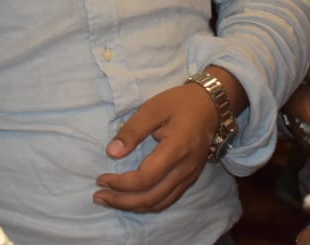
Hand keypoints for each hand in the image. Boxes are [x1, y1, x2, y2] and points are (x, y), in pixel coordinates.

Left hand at [92, 82, 216, 212]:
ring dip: (133, 206)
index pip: (145, 178)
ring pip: (160, 203)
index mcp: (176, 150)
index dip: (121, 184)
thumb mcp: (153, 108)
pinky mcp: (190, 179)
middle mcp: (185, 169)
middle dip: (122, 201)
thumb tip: (112, 152)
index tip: (101, 179)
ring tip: (110, 201)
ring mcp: (189, 177)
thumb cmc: (180, 103)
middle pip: (151, 198)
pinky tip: (132, 200)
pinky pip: (168, 199)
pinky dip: (148, 204)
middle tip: (99, 197)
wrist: (211, 106)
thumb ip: (133, 130)